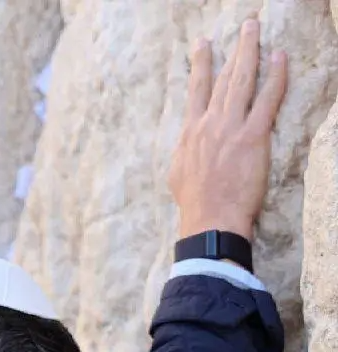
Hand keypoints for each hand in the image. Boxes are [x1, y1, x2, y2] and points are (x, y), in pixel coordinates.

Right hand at [167, 16, 287, 239]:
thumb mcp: (177, 172)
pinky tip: (280, 59)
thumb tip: (188, 144)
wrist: (209, 218)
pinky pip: (267, 100)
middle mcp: (209, 124)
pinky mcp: (252, 137)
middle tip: (245, 26)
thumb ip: (185, 151)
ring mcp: (230, 128)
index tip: (203, 44)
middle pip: (222, 78)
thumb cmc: (193, 202)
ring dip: (250, 51)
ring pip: (241, 81)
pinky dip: (275, 77)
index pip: (196, 91)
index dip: (200, 65)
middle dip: (234, 49)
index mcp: (190, 132)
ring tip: (256, 30)